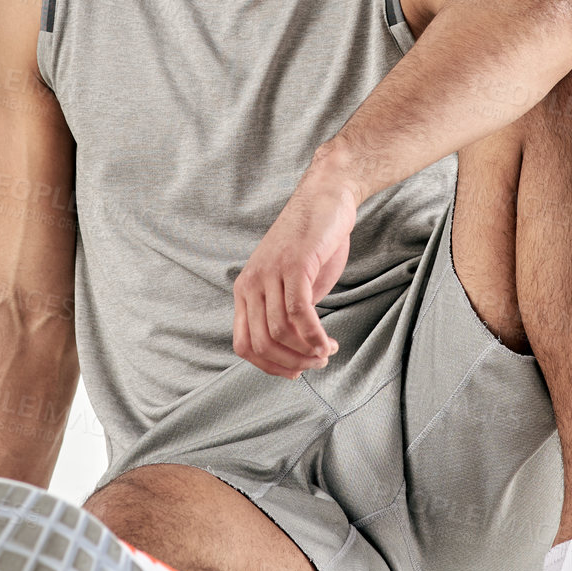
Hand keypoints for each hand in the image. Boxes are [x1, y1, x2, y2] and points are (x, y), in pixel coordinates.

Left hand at [233, 162, 358, 377]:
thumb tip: (298, 351)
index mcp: (245, 290)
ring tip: (327, 351)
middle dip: (291, 363)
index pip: (244, 344)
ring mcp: (270, 273)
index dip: (268, 366)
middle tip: (316, 364)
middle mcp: (251, 283)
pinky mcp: (293, 264)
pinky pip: (300, 312)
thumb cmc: (314, 242)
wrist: (326, 198)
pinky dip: (314, 335)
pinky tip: (327, 342)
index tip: (295, 372)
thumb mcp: (293, 283)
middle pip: (261, 343)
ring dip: (307, 351)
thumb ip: (288, 312)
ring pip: (280, 330)